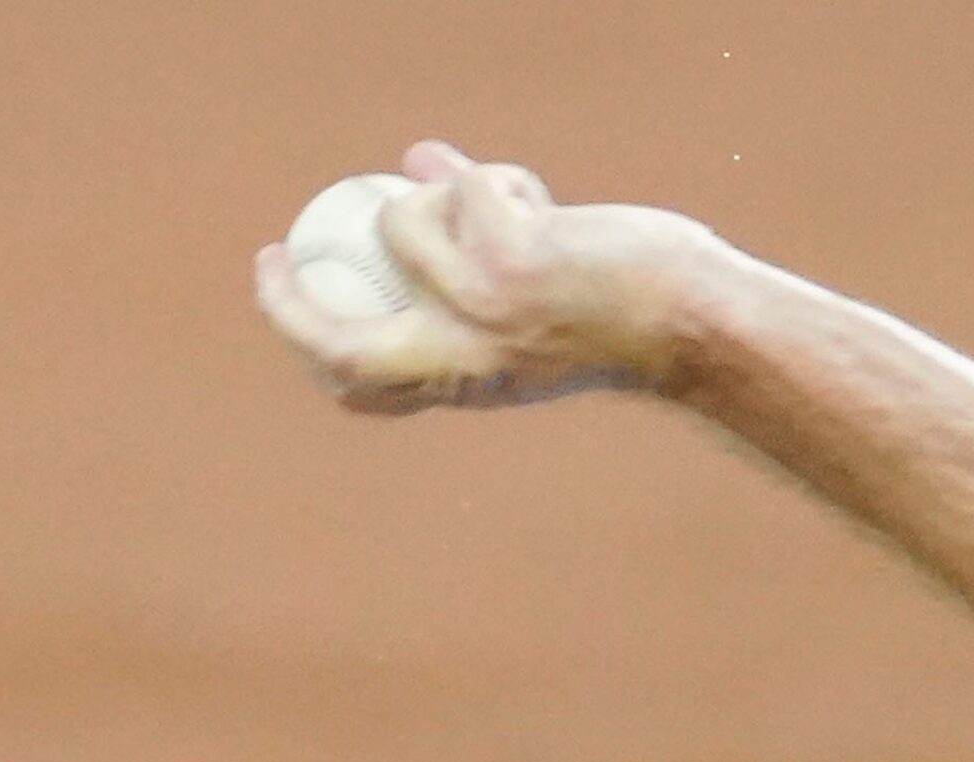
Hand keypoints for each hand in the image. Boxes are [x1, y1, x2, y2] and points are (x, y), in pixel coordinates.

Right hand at [254, 140, 721, 414]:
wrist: (696, 327)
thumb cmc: (626, 319)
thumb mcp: (538, 309)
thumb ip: (477, 261)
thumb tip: (416, 166)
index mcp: (465, 381)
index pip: (359, 383)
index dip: (304, 338)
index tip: (286, 289)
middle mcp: (464, 357)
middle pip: (336, 344)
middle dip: (285, 302)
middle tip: (277, 252)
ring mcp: (480, 311)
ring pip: (403, 218)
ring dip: (443, 190)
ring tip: (507, 203)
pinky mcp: (507, 262)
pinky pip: (469, 187)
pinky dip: (500, 179)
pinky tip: (544, 202)